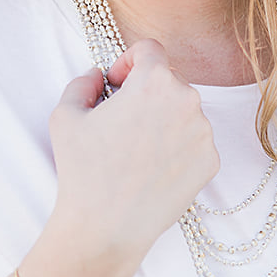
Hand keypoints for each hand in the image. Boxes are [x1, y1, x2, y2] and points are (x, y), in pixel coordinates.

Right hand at [46, 39, 218, 266]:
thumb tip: (99, 76)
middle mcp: (187, 100)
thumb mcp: (64, 115)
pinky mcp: (211, 161)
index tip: (117, 84)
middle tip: (122, 120)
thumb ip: (83, 82)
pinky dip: (176, 148)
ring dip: (162, 120)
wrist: (107, 228)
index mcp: (154, 81)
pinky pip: (194, 142)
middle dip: (145, 93)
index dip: (128, 61)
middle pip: (168, 80)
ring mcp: (204, 132)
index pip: (150, 49)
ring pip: (183, 112)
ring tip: (135, 150)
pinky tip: (152, 168)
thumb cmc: (83, 171)